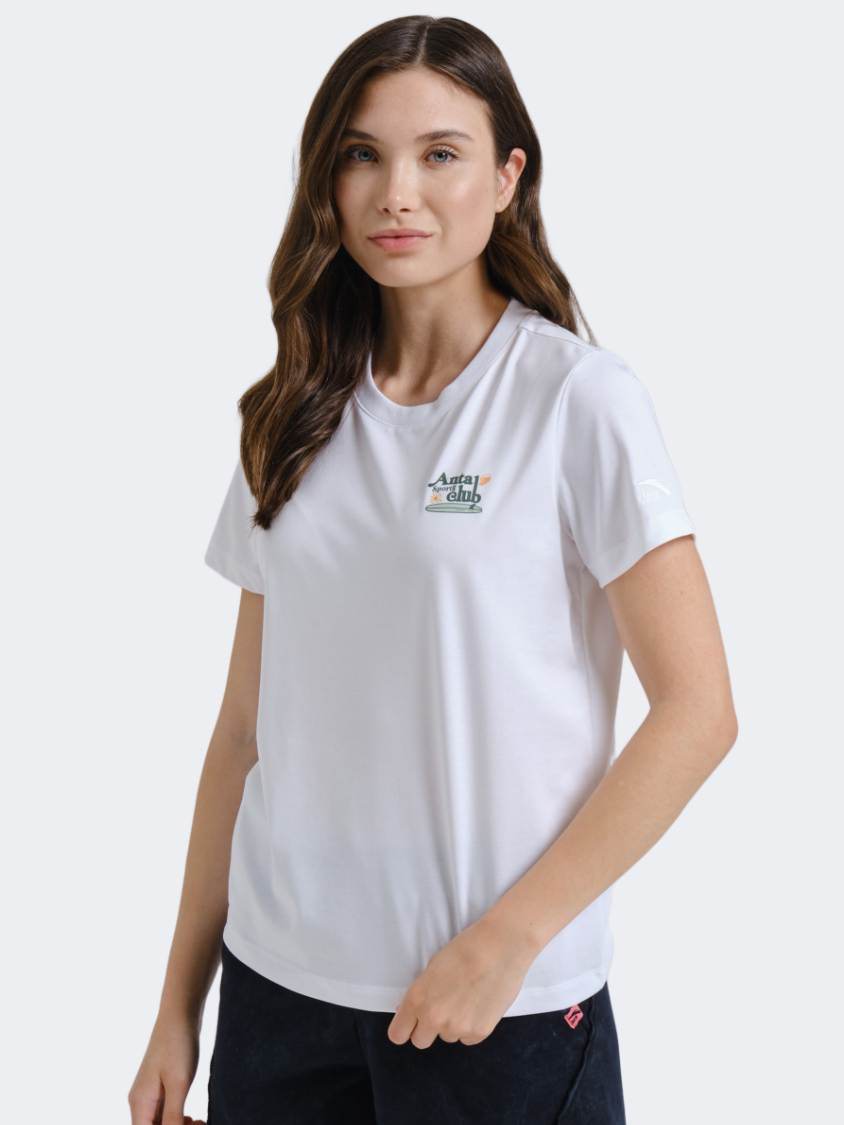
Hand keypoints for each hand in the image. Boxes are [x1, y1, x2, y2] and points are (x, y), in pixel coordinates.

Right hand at [128, 1012, 204, 1124]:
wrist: (180, 1014)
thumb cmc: (178, 1044)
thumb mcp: (179, 1083)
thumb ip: (173, 1115)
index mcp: (140, 1103)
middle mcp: (140, 1102)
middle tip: (200, 1124)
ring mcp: (148, 1095)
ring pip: (159, 1124)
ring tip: (199, 1122)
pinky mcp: (159, 1088)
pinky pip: (164, 1114)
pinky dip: (178, 1120)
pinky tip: (193, 1118)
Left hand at [387, 917, 538, 1048]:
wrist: (499, 946)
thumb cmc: (465, 949)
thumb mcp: (432, 967)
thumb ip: (419, 994)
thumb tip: (408, 1011)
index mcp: (417, 1000)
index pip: (398, 1034)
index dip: (404, 1029)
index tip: (410, 1025)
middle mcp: (434, 1018)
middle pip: (421, 1041)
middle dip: (427, 1029)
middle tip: (441, 1009)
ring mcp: (457, 1028)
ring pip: (447, 1037)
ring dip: (452, 1025)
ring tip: (466, 998)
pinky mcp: (479, 1032)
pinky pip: (468, 1038)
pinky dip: (471, 1026)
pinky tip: (479, 1003)